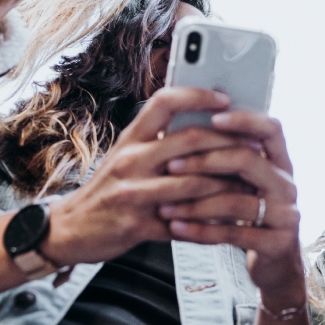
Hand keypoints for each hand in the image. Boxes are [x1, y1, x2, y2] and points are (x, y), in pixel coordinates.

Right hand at [40, 88, 250, 266]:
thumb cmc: (107, 189)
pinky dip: (210, 224)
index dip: (197, 95)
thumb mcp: (126, 155)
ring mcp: (132, 193)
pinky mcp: (136, 226)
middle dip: (228, 143)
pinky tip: (229, 223)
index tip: (225, 97)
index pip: (164, 101)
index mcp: (130, 138)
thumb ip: (158, 139)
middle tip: (256, 146)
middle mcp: (130, 160)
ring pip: (192, 183)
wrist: (68, 229)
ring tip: (251, 185)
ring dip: (227, 185)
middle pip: (188, 140)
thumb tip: (205, 122)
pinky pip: (183, 224)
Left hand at [159, 111, 306, 309]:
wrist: (276, 263)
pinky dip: (200, 230)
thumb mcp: (246, 184)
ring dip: (195, 203)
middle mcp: (287, 184)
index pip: (270, 129)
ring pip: (236, 201)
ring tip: (164, 206)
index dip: (244, 120)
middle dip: (206, 160)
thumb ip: (229, 159)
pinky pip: (233, 233)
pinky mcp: (276, 243)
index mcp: (281, 162)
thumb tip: (184, 129)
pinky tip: (176, 228)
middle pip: (249, 160)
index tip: (212, 118)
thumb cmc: (250, 215)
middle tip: (171, 165)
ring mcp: (286, 214)